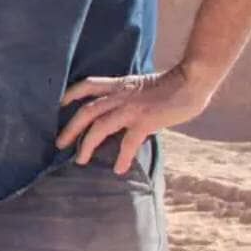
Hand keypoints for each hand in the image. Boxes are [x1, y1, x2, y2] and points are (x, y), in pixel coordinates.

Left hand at [56, 65, 215, 173]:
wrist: (191, 81)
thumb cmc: (171, 85)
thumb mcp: (141, 86)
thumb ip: (127, 96)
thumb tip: (119, 113)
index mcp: (119, 85)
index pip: (87, 85)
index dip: (70, 94)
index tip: (58, 105)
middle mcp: (120, 95)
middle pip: (86, 111)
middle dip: (70, 128)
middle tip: (59, 143)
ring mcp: (131, 108)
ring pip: (99, 127)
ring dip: (87, 144)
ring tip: (80, 159)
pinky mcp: (145, 120)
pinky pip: (128, 142)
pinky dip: (122, 157)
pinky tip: (118, 169)